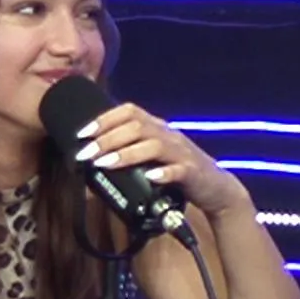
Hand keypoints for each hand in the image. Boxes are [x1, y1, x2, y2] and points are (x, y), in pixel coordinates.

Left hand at [74, 103, 248, 217]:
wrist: (216, 187)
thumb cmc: (178, 171)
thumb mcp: (154, 155)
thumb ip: (132, 149)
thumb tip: (95, 154)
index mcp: (158, 127)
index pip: (130, 111)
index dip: (105, 119)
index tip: (83, 134)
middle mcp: (169, 135)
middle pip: (137, 127)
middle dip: (108, 139)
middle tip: (86, 153)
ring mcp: (182, 153)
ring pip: (153, 145)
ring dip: (126, 154)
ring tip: (104, 163)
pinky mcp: (192, 172)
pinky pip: (178, 170)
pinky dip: (162, 172)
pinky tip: (149, 177)